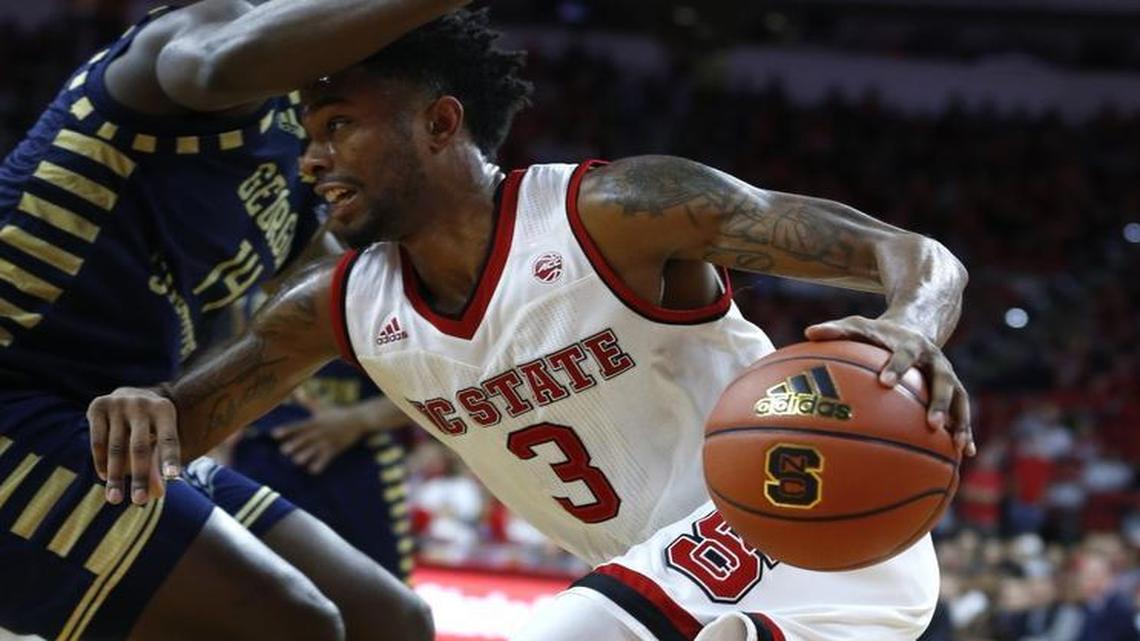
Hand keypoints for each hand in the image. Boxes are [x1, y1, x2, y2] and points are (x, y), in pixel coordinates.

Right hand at [88, 386, 181, 504]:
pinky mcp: (98, 406)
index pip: (169, 438)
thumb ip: (158, 464)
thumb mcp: (159, 439)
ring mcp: (119, 403)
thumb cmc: (151, 425)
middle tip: (139, 501)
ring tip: (115, 499)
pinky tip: (104, 477)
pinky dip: (100, 462)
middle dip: (140, 476)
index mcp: (164, 410)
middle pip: (140, 447)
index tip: (173, 477)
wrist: (129, 395)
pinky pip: (98, 441)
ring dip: (115, 476)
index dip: (170, 458)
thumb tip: (157, 494)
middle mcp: (142, 404)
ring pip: (116, 448)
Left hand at [273, 406, 368, 474]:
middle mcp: (320, 431)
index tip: (274, 434)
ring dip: (307, 455)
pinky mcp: (336, 448)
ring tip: (297, 461)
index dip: (286, 430)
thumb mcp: (322, 408)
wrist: (359, 419)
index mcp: (315, 422)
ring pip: (316, 449)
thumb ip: (307, 402)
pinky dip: (320, 464)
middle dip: (296, 444)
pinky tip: (312, 471)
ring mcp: (329, 440)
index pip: (298, 426)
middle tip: (284, 450)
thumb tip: (296, 392)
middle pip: (306, 438)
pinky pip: (327, 457)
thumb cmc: (338, 413)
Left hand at [805, 316, 974, 456]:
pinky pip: (961, 413)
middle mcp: (935, 361)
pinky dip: (965, 432)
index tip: (885, 383)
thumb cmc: (877, 334)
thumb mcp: (857, 326)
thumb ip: (836, 329)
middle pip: (943, 380)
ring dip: (960, 422)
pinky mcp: (953, 391)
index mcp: (911, 344)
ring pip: (960, 399)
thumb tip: (809, 332)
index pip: (904, 355)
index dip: (896, 367)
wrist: (913, 327)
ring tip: (958, 447)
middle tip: (931, 424)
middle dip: (939, 402)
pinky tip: (966, 454)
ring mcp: (947, 377)